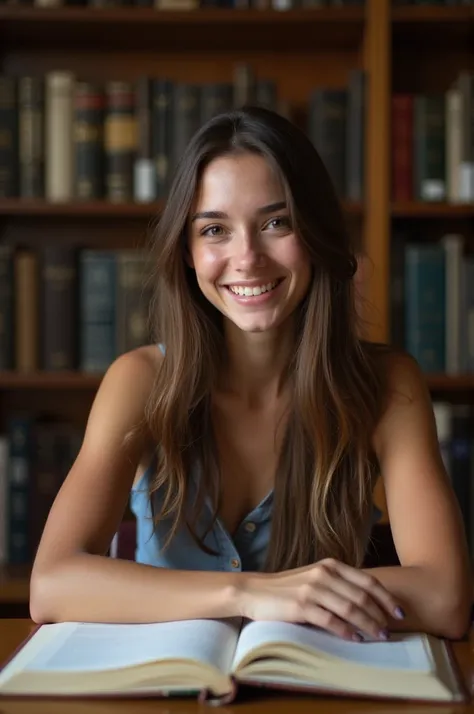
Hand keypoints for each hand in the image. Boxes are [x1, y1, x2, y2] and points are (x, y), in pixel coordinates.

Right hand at [238, 558, 404, 640]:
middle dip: (380, 615)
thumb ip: (338, 584)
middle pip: (362, 596)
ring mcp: (312, 589)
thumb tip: (368, 602)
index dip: (386, 598)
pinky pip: (330, 620)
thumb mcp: (316, 578)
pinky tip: (355, 639)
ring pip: (350, 608)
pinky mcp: (301, 605)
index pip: (367, 581)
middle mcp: (324, 573)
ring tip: (379, 637)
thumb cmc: (287, 588)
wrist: (254, 591)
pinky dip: (346, 631)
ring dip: (368, 625)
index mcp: (331, 565)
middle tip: (390, 631)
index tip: (399, 612)